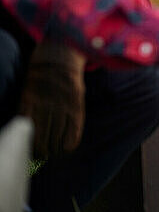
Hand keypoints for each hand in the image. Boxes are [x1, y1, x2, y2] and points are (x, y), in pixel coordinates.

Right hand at [19, 40, 85, 158]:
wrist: (56, 59)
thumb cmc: (70, 81)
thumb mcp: (78, 97)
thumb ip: (74, 117)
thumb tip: (68, 142)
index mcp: (75, 107)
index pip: (70, 137)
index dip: (65, 148)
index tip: (62, 150)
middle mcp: (60, 107)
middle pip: (53, 139)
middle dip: (50, 150)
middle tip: (46, 153)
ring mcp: (43, 103)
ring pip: (39, 134)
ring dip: (38, 146)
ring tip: (37, 151)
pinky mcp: (28, 99)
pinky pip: (27, 121)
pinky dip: (27, 134)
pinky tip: (29, 140)